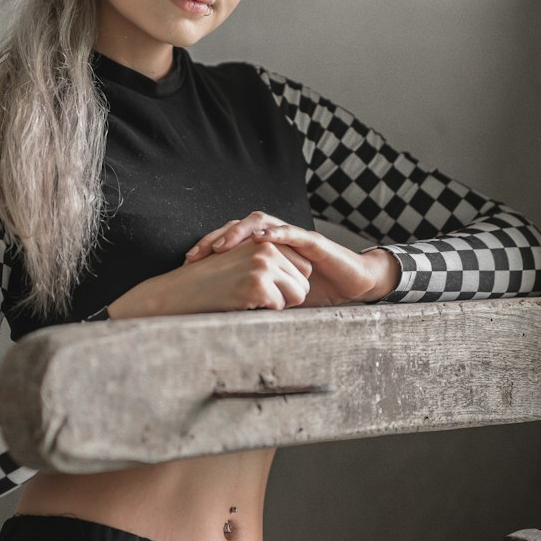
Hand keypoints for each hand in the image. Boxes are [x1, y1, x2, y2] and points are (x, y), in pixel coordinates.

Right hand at [106, 235, 311, 318]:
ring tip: (250, 300)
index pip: (303, 265)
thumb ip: (268, 260)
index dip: (289, 283)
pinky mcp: (257, 284)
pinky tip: (242, 304)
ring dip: (279, 304)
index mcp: (263, 240)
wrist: (180, 292)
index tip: (266, 288)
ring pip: (298, 294)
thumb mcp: (241, 260)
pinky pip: (281, 307)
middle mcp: (266, 247)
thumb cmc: (209, 282)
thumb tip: (304, 277)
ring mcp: (263, 265)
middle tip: (258, 297)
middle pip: (304, 280)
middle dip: (289, 295)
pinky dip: (265, 312)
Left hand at [184, 211, 400, 306]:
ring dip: (239, 232)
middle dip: (215, 237)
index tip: (188, 262)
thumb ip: (255, 299)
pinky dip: (275, 233)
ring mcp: (293, 236)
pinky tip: (261, 237)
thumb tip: (222, 318)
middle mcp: (276, 237)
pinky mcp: (312, 242)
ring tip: (222, 245)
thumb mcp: (277, 297)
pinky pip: (292, 232)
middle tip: (195, 253)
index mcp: (265, 249)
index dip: (209, 247)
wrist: (351, 284)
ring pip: (262, 222)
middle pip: (240, 226)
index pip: (232, 239)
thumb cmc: (315, 292)